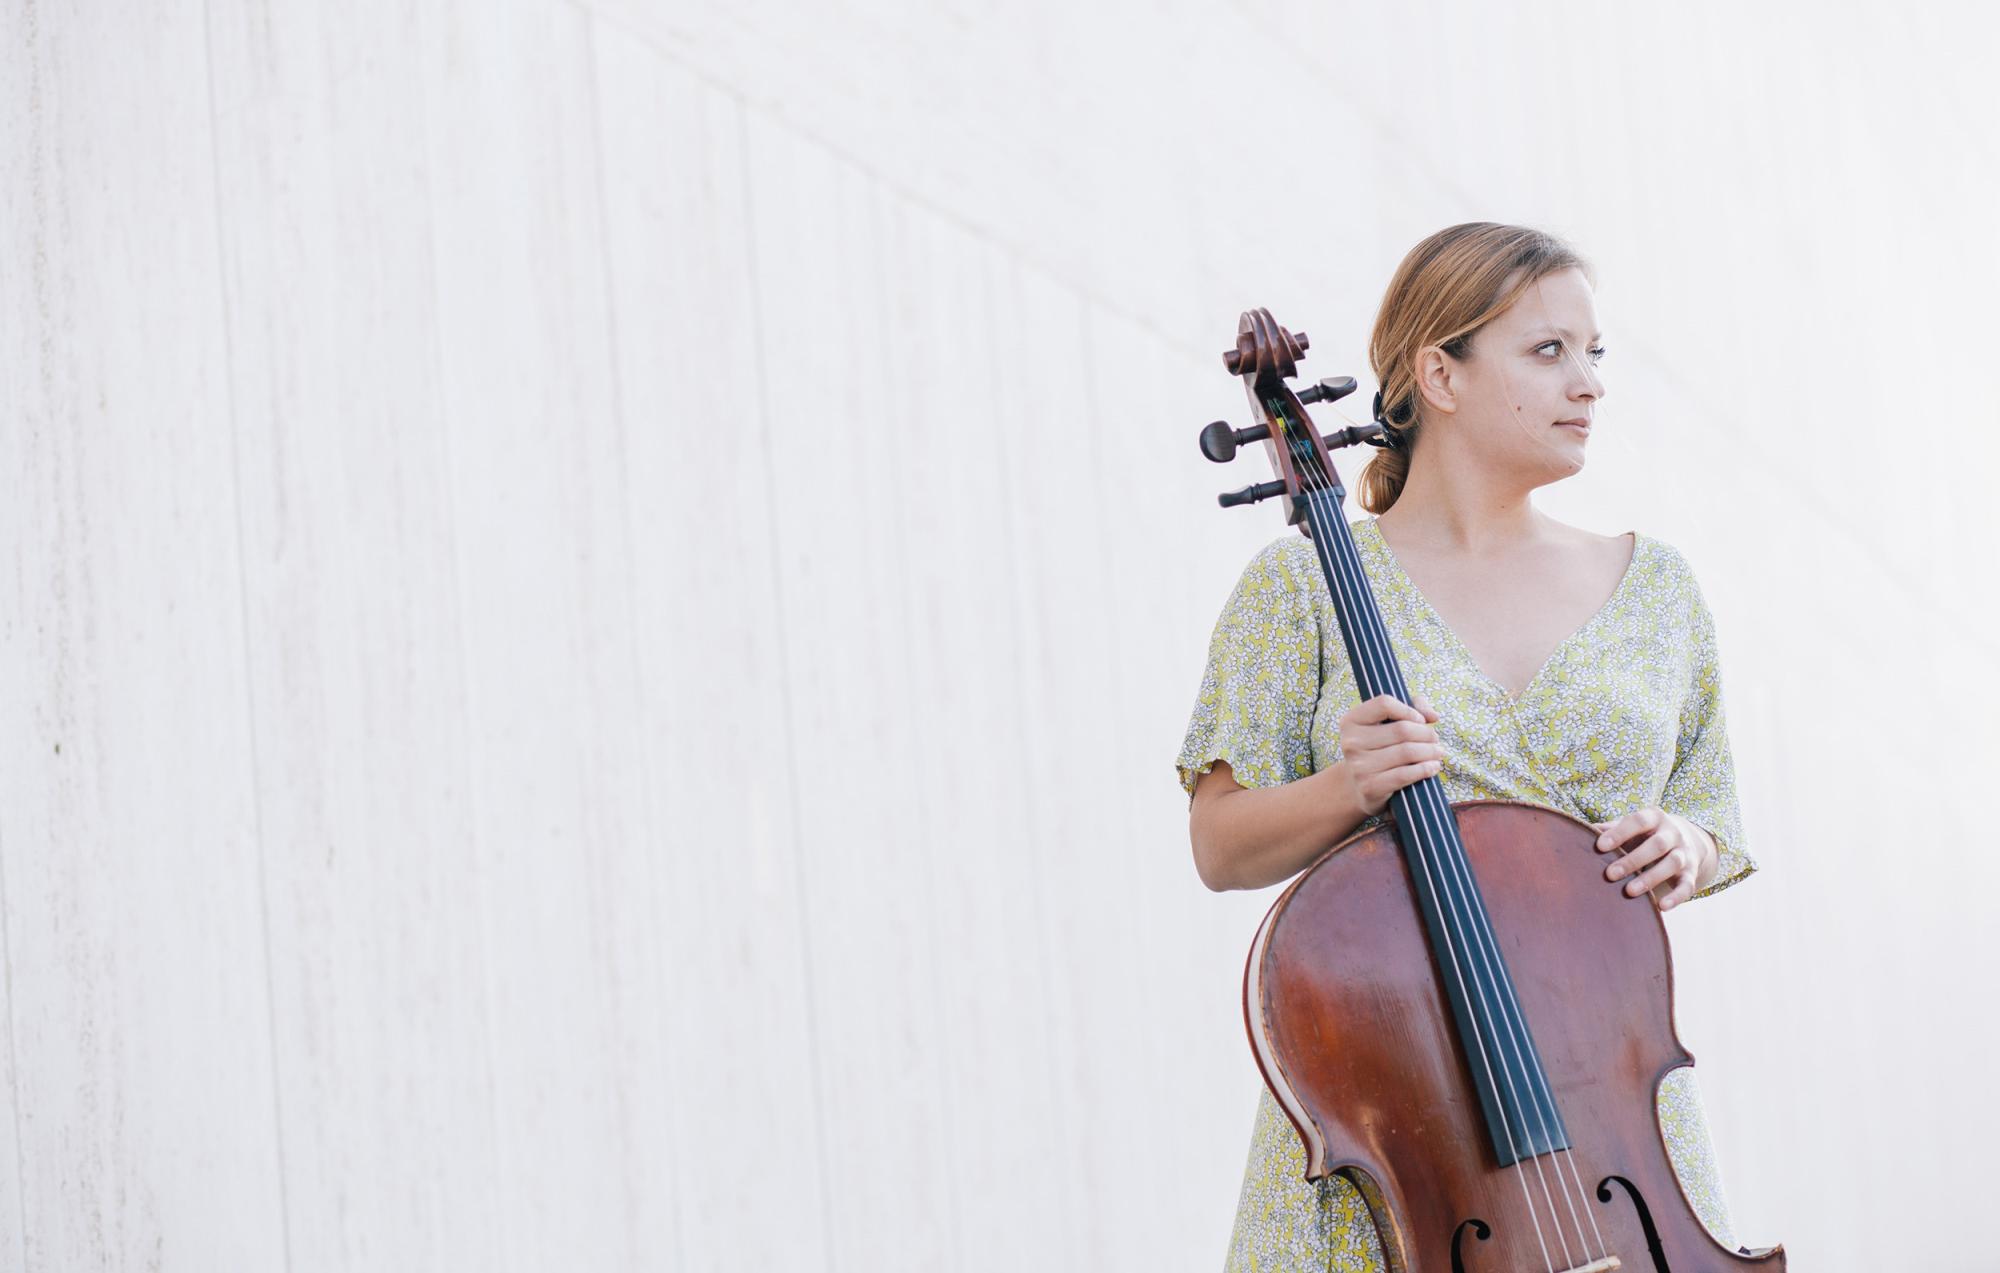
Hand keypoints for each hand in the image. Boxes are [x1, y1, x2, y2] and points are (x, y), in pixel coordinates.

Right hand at [1335, 692, 1443, 816]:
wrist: (1356, 787)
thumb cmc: (1378, 749)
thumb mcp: (1386, 723)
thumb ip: (1412, 707)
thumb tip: (1432, 716)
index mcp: (1352, 720)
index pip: (1384, 704)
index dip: (1408, 710)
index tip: (1420, 720)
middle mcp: (1351, 742)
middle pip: (1402, 730)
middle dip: (1427, 734)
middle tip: (1435, 740)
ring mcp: (1359, 765)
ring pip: (1407, 752)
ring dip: (1430, 752)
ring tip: (1438, 752)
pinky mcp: (1370, 786)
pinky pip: (1405, 774)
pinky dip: (1425, 769)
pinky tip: (1433, 767)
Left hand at [1594, 808, 1716, 911]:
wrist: (1685, 839)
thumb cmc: (1644, 834)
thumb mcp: (1630, 827)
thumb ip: (1609, 829)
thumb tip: (1578, 831)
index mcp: (1654, 817)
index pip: (1638, 821)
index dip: (1620, 832)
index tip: (1599, 846)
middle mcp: (1673, 833)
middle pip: (1657, 845)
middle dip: (1633, 860)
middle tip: (1609, 874)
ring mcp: (1685, 853)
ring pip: (1672, 864)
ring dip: (1651, 878)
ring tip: (1629, 891)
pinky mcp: (1692, 873)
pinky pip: (1688, 886)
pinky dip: (1677, 897)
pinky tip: (1661, 907)